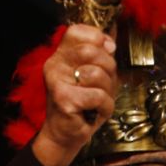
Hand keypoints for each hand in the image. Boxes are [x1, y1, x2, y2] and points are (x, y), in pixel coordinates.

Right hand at [32, 23, 116, 165]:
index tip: (106, 52)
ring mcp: (57, 81)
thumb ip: (100, 56)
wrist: (65, 134)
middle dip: (108, 68)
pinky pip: (98, 96)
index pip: (77, 31)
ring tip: (98, 100)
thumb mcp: (93, 75)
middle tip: (104, 84)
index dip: (98, 39)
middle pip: (92, 50)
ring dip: (107, 90)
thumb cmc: (82, 105)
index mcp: (60, 55)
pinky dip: (105, 107)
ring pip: (97, 73)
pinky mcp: (63, 98)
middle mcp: (54, 64)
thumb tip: (110, 41)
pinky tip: (95, 111)